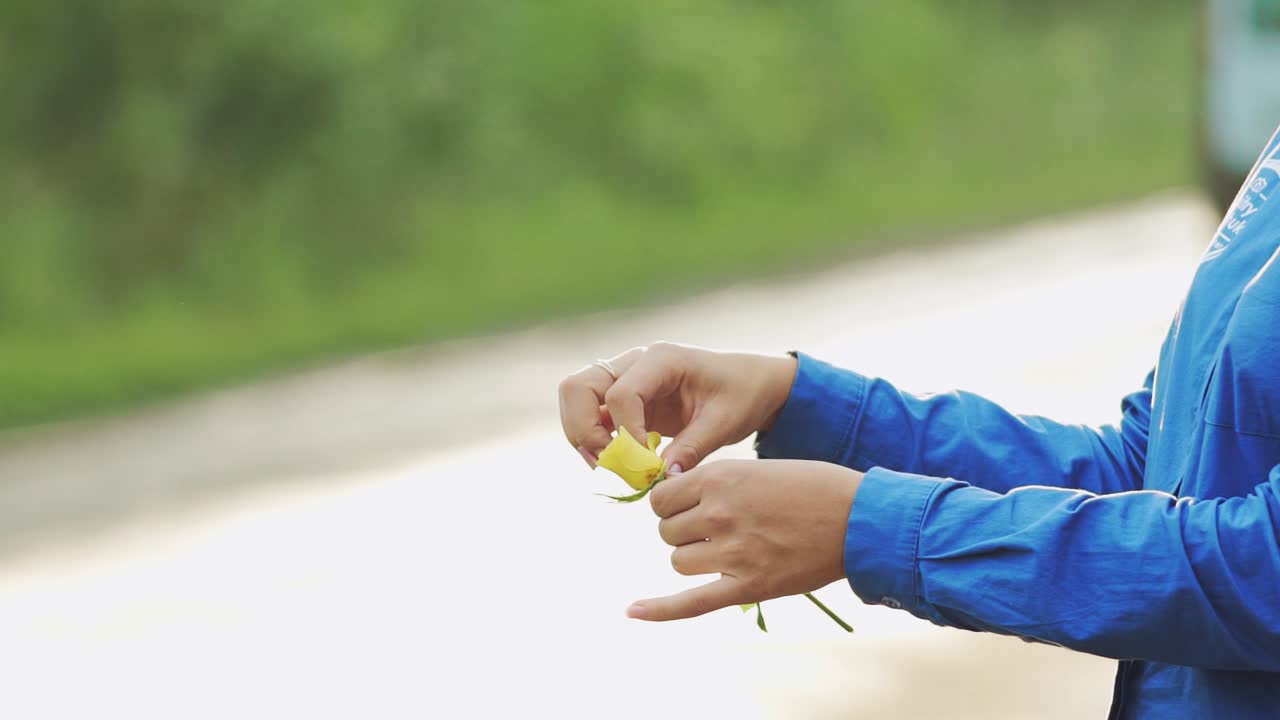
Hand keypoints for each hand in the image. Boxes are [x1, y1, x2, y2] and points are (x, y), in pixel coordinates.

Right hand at [558, 342, 797, 472]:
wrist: (748, 384)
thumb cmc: (741, 394)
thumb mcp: (725, 421)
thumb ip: (693, 447)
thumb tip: (662, 477)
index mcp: (661, 359)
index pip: (620, 394)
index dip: (626, 435)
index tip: (647, 465)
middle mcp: (634, 363)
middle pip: (578, 388)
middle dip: (584, 431)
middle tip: (609, 465)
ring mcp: (623, 378)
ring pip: (575, 399)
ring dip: (583, 436)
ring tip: (612, 467)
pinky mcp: (621, 398)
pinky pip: (590, 415)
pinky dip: (594, 440)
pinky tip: (619, 463)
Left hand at [627, 459, 861, 621]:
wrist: (858, 518)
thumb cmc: (812, 488)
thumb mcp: (755, 468)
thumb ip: (714, 484)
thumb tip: (672, 500)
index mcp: (718, 478)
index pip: (661, 499)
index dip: (672, 505)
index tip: (689, 508)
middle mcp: (718, 513)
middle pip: (667, 532)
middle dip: (684, 532)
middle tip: (717, 529)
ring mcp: (732, 552)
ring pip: (679, 562)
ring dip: (694, 558)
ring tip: (728, 551)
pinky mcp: (748, 586)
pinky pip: (690, 603)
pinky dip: (658, 610)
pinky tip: (632, 612)